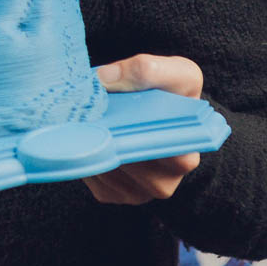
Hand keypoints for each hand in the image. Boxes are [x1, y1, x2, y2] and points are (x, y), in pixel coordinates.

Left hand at [82, 54, 203, 204]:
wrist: (159, 114)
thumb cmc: (174, 96)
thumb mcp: (177, 73)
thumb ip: (148, 70)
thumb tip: (105, 78)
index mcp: (184, 157)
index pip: (154, 152)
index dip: (129, 128)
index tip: (111, 107)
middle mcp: (163, 184)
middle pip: (120, 158)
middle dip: (102, 130)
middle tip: (88, 106)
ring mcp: (137, 193)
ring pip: (100, 166)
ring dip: (88, 140)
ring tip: (87, 116)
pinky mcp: (111, 195)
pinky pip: (88, 175)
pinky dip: (82, 152)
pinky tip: (87, 134)